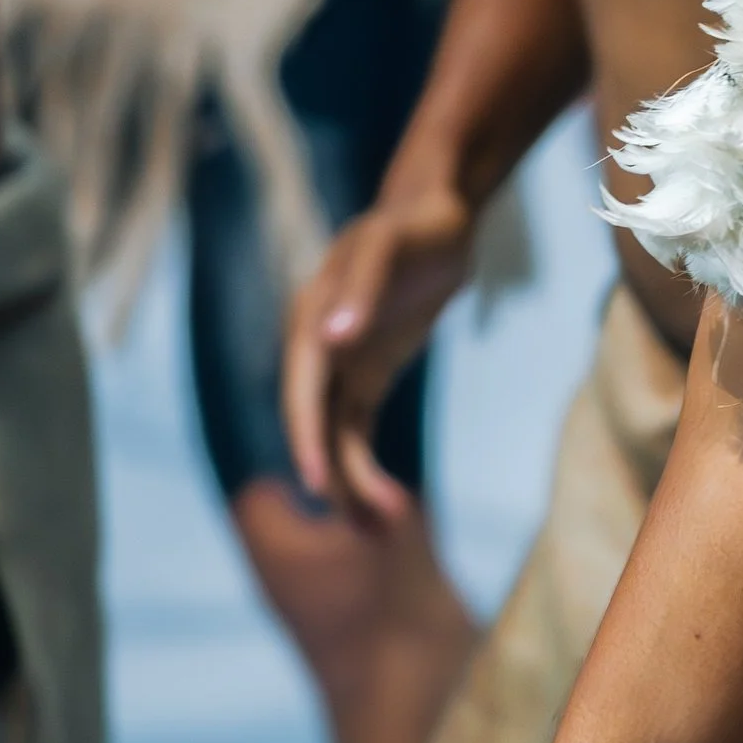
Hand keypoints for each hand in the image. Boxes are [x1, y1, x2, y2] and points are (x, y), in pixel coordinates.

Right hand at [284, 187, 477, 519]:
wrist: (439, 213)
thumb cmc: (413, 224)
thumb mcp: (390, 248)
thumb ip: (362, 289)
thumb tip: (330, 336)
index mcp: (310, 323)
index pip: (302, 394)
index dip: (307, 440)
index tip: (318, 484)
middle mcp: (317, 351)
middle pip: (317, 428)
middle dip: (337, 479)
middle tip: (374, 528)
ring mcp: (340, 366)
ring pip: (337, 441)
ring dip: (355, 486)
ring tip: (389, 529)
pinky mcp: (366, 376)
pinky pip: (357, 434)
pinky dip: (367, 469)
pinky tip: (389, 505)